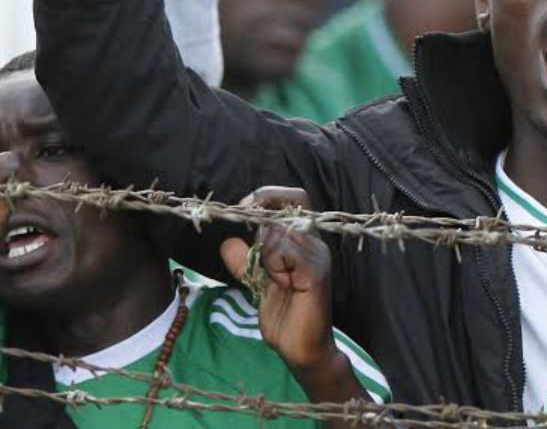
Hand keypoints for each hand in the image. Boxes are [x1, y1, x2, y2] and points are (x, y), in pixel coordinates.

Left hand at [221, 188, 341, 374]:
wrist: (302, 350)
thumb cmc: (285, 316)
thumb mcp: (257, 283)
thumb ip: (244, 262)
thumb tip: (227, 241)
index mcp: (304, 242)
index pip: (296, 199)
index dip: (270, 195)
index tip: (243, 206)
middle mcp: (316, 244)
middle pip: (289, 209)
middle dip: (261, 220)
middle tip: (250, 244)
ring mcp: (318, 258)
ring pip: (281, 233)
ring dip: (264, 252)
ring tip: (271, 278)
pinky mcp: (315, 274)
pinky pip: (287, 253)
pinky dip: (273, 265)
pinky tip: (279, 283)